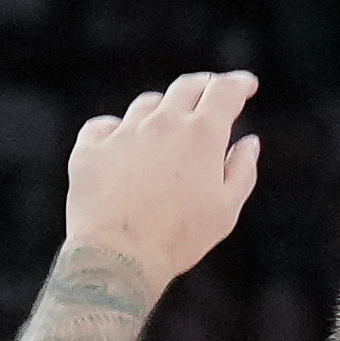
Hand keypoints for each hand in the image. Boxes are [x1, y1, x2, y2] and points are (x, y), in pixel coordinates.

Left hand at [61, 72, 262, 290]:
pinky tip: (121, 145)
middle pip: (186, 87)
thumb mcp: (226, 210)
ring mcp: (123, 134)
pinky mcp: (90, 149)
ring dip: (162, 110)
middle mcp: (162, 125)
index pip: (225, 91)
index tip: (246, 85)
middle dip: (205, 86)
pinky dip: (116, 130)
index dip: (239, 83)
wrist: (119, 257)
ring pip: (146, 104)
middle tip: (211, 93)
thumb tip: (249, 142)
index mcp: (201, 136)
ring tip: (166, 127)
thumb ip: (242, 170)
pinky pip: (103, 126)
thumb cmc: (179, 239)